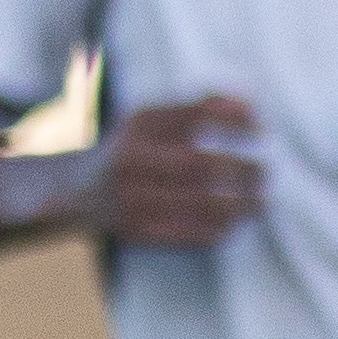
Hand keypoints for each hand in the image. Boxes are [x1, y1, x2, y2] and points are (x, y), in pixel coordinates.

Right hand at [90, 96, 267, 247]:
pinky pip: (185, 234)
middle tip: (266, 173)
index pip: (196, 116)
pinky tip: (234, 225)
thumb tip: (249, 104)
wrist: (71, 191)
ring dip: (237, 205)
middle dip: (242, 170)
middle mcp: (131, 159)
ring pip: (197, 204)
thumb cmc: (129, 149)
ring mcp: (129, 197)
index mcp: (138, 125)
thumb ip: (199, 106)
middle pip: (199, 164)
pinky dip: (217, 230)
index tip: (262, 129)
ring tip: (259, 203)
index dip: (234, 122)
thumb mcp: (151, 119)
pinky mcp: (133, 230)